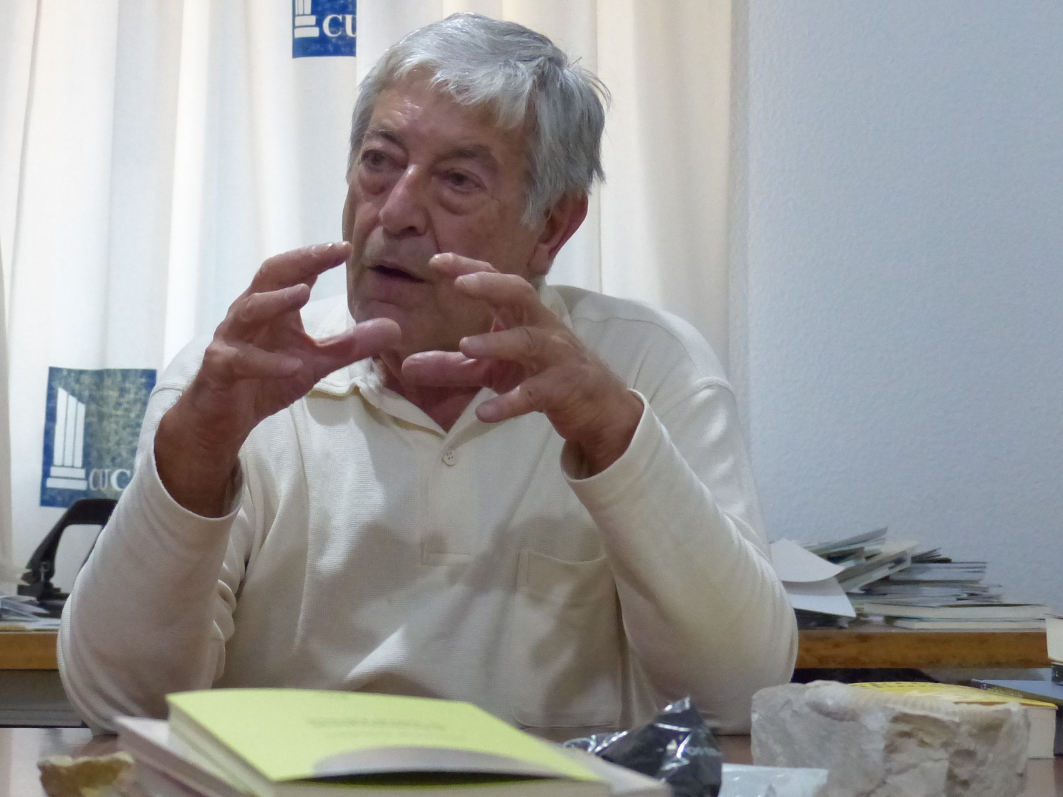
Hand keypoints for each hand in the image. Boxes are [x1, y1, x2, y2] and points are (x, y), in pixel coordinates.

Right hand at [156, 243, 400, 515]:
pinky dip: (268, 363)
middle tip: (330, 253)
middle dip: (299, 262)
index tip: (346, 247)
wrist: (222, 418)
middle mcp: (248, 315)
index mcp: (271, 307)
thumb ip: (350, 346)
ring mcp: (230, 340)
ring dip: (276, 301)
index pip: (292, 271)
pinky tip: (294, 365)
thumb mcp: (315, 362)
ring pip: (248, 311)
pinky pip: (242, 361)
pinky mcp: (220, 369)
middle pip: (269, 277)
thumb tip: (395, 328)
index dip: (316, 256)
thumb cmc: (265, 379)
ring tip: (304, 294)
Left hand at [401, 254, 641, 474]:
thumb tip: (406, 367)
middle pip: (520, 293)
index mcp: (521, 315)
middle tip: (461, 284)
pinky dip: (511, 402)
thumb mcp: (491, 371)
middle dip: (492, 285)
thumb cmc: (541, 377)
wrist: (597, 408)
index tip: (435, 261)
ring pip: (528, 341)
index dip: (469, 268)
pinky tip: (485, 413)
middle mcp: (540, 326)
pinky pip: (536, 392)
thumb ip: (450, 367)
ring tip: (464, 345)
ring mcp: (556, 355)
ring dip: (497, 342)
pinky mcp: (565, 387)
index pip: (496, 281)